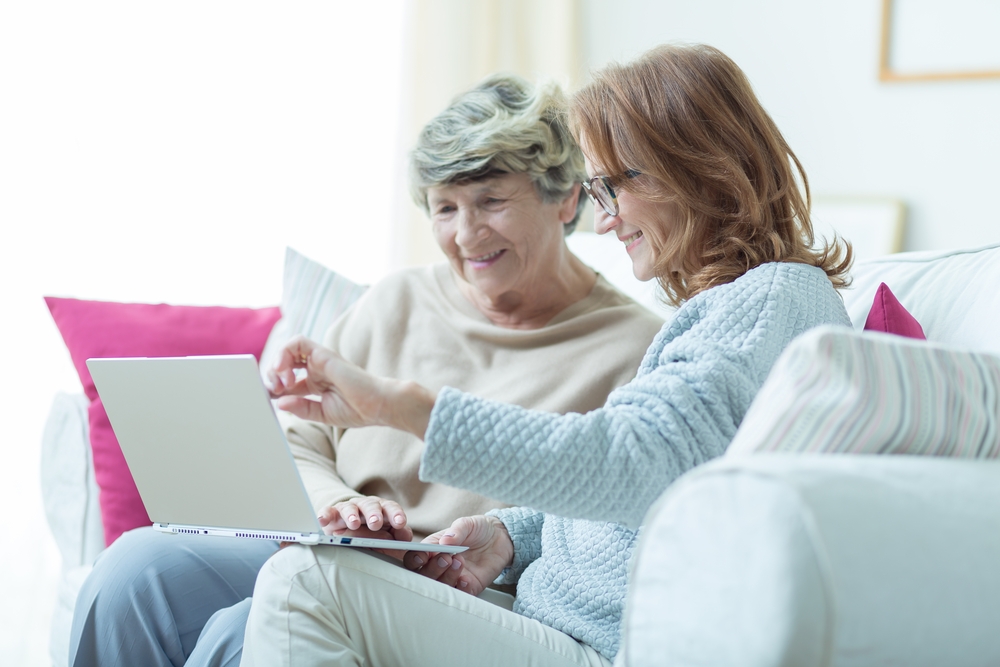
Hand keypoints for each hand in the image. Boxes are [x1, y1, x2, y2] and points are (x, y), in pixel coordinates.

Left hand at [267, 336, 436, 436]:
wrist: (379, 405)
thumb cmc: (358, 410)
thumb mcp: (321, 414)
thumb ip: (301, 407)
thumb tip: (279, 403)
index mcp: (316, 383)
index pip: (287, 378)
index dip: (274, 386)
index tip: (269, 398)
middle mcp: (316, 368)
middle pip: (285, 362)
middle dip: (273, 375)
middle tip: (276, 390)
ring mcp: (320, 360)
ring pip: (289, 349)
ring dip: (278, 362)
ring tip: (281, 381)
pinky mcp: (324, 354)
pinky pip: (298, 342)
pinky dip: (285, 353)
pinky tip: (285, 371)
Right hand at [319, 495, 410, 535]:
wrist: (349, 529)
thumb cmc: (373, 534)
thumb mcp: (388, 535)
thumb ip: (399, 534)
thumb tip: (404, 534)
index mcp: (382, 509)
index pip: (390, 508)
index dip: (396, 515)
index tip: (399, 523)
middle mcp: (365, 506)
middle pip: (371, 506)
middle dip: (374, 514)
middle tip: (375, 523)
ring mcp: (348, 509)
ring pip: (350, 508)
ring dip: (352, 515)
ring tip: (354, 524)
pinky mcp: (332, 515)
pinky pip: (327, 512)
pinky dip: (325, 515)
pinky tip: (323, 520)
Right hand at [402, 515, 513, 595]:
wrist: (500, 538)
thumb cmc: (478, 529)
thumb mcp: (467, 523)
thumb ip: (457, 530)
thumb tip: (446, 540)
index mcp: (433, 549)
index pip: (415, 558)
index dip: (415, 559)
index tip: (423, 557)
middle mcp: (440, 566)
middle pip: (424, 576)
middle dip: (433, 569)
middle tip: (447, 558)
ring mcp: (454, 578)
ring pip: (440, 587)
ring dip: (447, 578)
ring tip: (460, 562)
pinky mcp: (470, 586)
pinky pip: (461, 595)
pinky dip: (462, 590)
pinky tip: (467, 579)